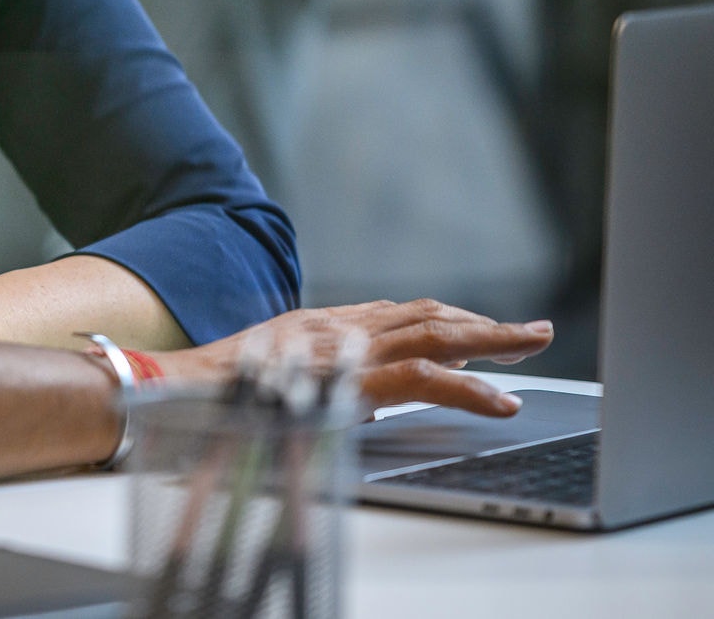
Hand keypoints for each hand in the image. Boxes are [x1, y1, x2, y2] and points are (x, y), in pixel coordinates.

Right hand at [160, 299, 555, 416]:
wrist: (181, 388)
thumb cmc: (215, 389)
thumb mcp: (269, 371)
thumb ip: (306, 372)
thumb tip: (336, 392)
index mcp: (323, 325)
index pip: (397, 314)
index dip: (446, 320)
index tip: (481, 329)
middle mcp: (341, 327)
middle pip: (427, 316)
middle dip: (483, 324)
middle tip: (531, 332)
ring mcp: (348, 348)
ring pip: (436, 336)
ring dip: (493, 341)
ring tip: (533, 347)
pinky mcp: (352, 378)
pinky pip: (424, 379)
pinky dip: (469, 389)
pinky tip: (499, 401)